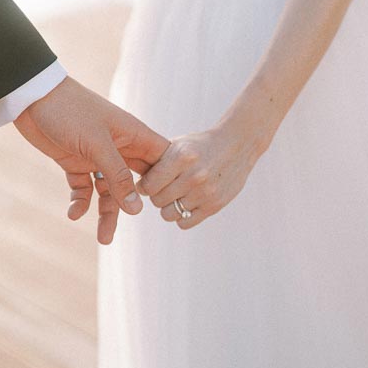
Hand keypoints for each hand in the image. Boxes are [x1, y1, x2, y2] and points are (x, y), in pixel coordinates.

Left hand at [13, 76, 169, 243]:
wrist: (31, 97)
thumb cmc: (70, 111)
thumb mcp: (97, 144)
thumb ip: (118, 176)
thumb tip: (138, 208)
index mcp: (132, 134)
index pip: (160, 161)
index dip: (166, 182)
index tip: (169, 205)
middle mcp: (118, 146)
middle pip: (135, 181)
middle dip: (134, 206)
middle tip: (142, 227)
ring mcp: (96, 155)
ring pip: (109, 190)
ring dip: (107, 212)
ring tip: (103, 239)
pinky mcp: (75, 161)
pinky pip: (84, 187)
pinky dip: (81, 201)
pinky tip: (74, 213)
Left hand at [135, 99, 276, 228]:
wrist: (237, 144)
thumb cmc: (200, 144)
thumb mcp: (179, 144)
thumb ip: (156, 160)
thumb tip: (129, 179)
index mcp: (181, 156)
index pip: (148, 184)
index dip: (143, 185)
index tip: (145, 183)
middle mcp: (193, 175)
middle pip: (156, 200)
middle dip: (155, 195)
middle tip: (160, 188)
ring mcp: (205, 192)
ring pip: (168, 214)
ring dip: (167, 207)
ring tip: (173, 196)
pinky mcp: (214, 205)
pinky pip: (185, 222)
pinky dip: (181, 216)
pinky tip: (185, 203)